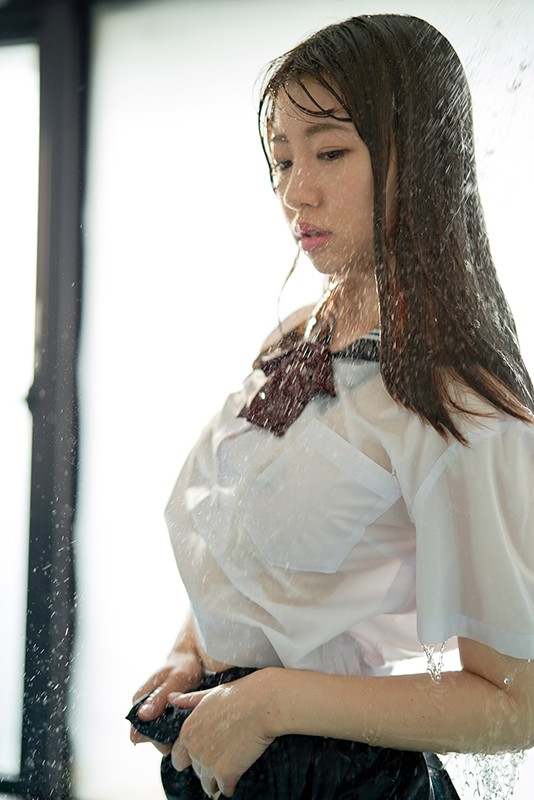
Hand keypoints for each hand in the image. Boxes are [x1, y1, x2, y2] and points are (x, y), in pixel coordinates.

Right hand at [130, 650, 202, 752]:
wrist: (192, 659)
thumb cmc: (183, 666)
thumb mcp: (176, 679)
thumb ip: (160, 696)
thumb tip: (143, 715)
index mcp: (139, 701)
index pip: (137, 734)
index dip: (154, 739)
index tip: (173, 734)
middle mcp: (142, 709)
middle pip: (149, 738)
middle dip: (167, 738)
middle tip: (187, 729)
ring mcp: (152, 712)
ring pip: (159, 736)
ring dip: (174, 734)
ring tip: (190, 724)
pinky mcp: (162, 714)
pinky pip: (167, 729)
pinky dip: (178, 730)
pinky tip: (189, 723)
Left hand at [169, 669, 278, 796]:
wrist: (265, 704)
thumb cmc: (240, 695)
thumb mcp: (210, 694)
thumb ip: (189, 701)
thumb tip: (171, 699)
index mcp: (188, 729)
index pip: (179, 757)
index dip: (191, 756)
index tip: (205, 752)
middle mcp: (194, 749)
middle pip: (196, 771)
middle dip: (207, 767)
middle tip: (224, 755)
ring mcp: (209, 763)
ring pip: (208, 784)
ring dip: (218, 778)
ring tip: (233, 764)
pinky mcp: (226, 774)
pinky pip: (225, 790)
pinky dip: (232, 784)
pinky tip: (240, 771)